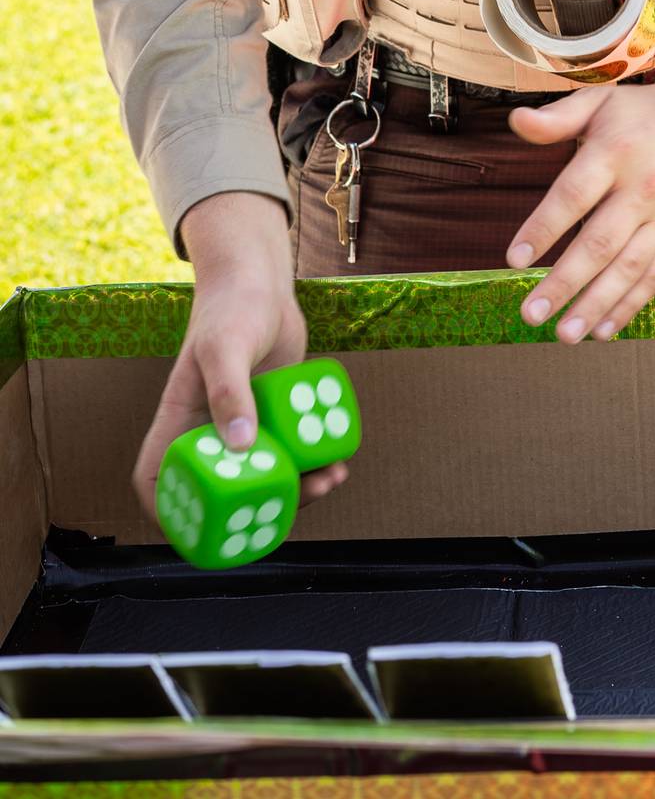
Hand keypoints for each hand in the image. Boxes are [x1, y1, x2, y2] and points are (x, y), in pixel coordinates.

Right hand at [133, 191, 348, 522]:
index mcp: (178, 420)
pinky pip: (290, 452)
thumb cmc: (232, 308)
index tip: (203, 530)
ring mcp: (244, 425)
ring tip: (333, 476)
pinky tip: (339, 458)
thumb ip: (230, 392)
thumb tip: (241, 447)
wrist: (263, 282)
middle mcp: (208, 430)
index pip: (157, 476)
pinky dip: (313, 462)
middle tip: (301, 497)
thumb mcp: (226, 348)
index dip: (170, 511)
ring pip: (264, 476)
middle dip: (260, 507)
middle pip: (223, 489)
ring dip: (299, 488)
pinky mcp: (274, 416)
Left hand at [505, 80, 654, 343]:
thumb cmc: (644, 114)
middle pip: (600, 243)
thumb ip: (558, 117)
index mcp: (615, 154)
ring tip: (564, 334)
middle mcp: (642, 189)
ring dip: (596, 304)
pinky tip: (603, 330)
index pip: (574, 196)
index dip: (544, 229)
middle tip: (531, 314)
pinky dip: (630, 305)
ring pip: (629, 268)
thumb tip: (515, 120)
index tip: (514, 260)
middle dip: (565, 283)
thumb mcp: (602, 102)